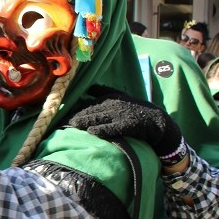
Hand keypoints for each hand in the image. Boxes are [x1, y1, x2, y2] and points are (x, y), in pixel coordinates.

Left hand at [67, 86, 184, 159]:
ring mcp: (121, 115)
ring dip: (85, 121)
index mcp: (109, 97)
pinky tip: (92, 132)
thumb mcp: (120, 96)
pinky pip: (114, 127)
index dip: (73, 109)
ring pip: (99, 118)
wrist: (158, 122)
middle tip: (60, 122)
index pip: (87, 103)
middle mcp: (113, 104)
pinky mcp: (129, 125)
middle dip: (75, 116)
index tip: (60, 115)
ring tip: (72, 125)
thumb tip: (88, 86)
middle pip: (90, 110)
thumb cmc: (135, 110)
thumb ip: (103, 91)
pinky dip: (103, 130)